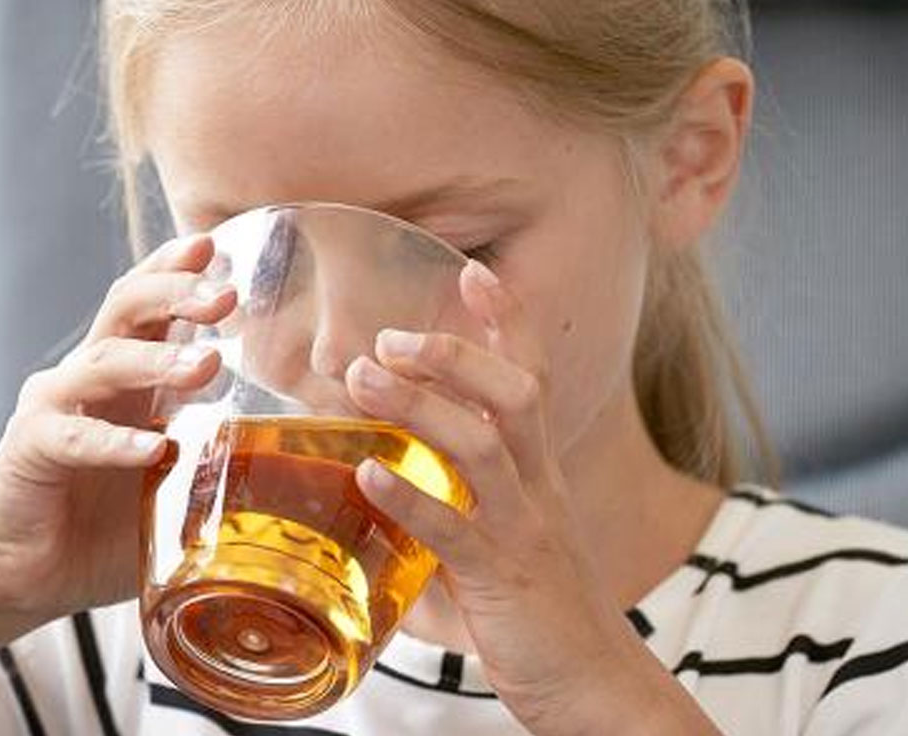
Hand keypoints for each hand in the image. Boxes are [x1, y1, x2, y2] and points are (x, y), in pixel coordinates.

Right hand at [0, 234, 234, 625]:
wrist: (25, 576)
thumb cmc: (110, 526)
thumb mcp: (181, 486)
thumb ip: (230, 464)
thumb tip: (311, 467)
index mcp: (129, 374)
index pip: (151, 302)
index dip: (178, 269)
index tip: (218, 247)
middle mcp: (90, 376)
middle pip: (126, 307)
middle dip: (175, 292)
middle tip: (226, 296)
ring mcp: (56, 407)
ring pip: (104, 360)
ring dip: (156, 359)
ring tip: (206, 365)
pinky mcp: (30, 449)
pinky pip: (72, 436)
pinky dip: (115, 441)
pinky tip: (155, 450)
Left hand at [346, 261, 670, 734]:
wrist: (596, 685)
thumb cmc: (544, 607)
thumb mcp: (511, 538)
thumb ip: (454, 508)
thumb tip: (380, 502)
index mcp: (539, 470)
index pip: (532, 375)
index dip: (508, 321)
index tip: (474, 272)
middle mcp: (538, 486)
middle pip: (513, 393)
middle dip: (452, 352)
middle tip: (387, 338)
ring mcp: (524, 529)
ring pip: (481, 446)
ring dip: (419, 405)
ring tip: (361, 379)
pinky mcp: (503, 579)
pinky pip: (455, 529)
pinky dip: (410, 496)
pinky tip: (368, 475)